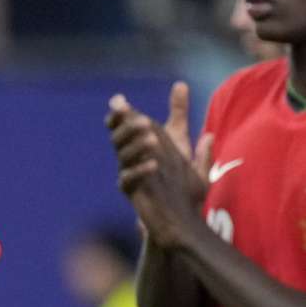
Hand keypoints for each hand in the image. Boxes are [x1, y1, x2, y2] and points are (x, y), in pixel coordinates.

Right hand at [106, 83, 211, 202]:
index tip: (119, 100)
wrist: (183, 221)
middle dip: (128, 127)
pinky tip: (153, 165)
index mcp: (143, 146)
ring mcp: (129, 173)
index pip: (126, 124)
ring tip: (154, 141)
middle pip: (119, 136)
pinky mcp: (131, 192)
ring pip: (123, 154)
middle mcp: (132, 157)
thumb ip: (182, 120)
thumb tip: (182, 86)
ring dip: (136, 145)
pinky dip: (140, 170)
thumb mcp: (188, 151)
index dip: (121, 113)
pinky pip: (128, 178)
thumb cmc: (185, 189)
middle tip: (146, 122)